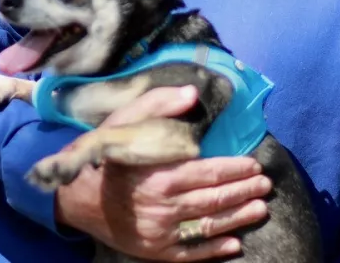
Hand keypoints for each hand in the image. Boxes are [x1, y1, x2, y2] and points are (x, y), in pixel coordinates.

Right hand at [54, 86, 271, 260]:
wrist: (74, 199)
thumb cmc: (103, 157)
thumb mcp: (124, 122)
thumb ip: (158, 105)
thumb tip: (192, 94)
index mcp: (159, 175)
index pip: (209, 173)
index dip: (235, 169)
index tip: (254, 164)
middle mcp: (162, 207)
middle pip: (214, 199)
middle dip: (243, 191)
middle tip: (265, 185)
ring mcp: (159, 233)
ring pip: (208, 225)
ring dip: (238, 218)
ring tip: (259, 209)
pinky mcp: (154, 250)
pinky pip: (190, 253)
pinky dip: (214, 250)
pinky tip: (234, 244)